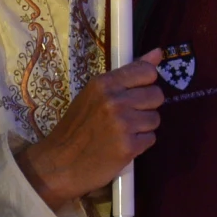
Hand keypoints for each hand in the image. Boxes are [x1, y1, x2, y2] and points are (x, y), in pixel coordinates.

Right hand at [16, 50, 165, 210]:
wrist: (58, 163)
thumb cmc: (75, 128)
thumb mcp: (95, 94)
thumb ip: (128, 74)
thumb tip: (158, 53)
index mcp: (103, 83)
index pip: (146, 71)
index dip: (146, 83)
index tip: (136, 92)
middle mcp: (114, 100)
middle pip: (156, 95)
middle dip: (146, 107)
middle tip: (127, 116)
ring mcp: (122, 124)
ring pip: (155, 118)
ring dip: (143, 127)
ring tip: (122, 132)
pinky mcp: (128, 147)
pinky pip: (150, 139)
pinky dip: (140, 144)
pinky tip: (122, 146)